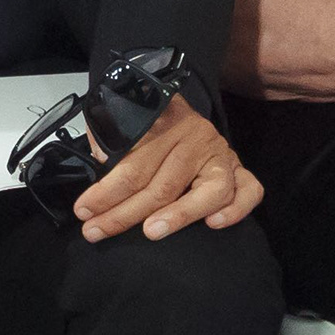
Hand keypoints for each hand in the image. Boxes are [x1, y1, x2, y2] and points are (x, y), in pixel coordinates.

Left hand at [70, 95, 263, 243]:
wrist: (174, 102)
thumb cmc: (144, 123)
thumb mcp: (121, 123)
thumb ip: (110, 145)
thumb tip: (98, 177)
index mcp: (163, 122)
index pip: (133, 164)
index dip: (106, 191)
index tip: (84, 211)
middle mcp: (195, 136)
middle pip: (163, 184)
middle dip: (125, 213)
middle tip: (98, 232)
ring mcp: (221, 154)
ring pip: (211, 189)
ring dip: (180, 214)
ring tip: (151, 232)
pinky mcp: (240, 169)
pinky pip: (250, 190)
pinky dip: (236, 209)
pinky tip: (213, 224)